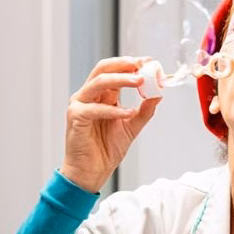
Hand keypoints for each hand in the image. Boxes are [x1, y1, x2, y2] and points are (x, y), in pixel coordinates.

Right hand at [61, 57, 160, 193]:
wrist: (91, 172)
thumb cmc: (105, 150)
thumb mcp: (131, 127)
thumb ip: (144, 111)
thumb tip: (158, 95)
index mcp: (102, 96)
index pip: (114, 72)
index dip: (130, 64)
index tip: (148, 61)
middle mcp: (89, 96)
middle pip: (103, 69)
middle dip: (123, 65)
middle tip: (141, 64)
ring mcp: (80, 105)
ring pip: (98, 83)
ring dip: (120, 79)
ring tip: (139, 81)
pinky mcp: (75, 118)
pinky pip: (95, 109)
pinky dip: (113, 110)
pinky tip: (128, 113)